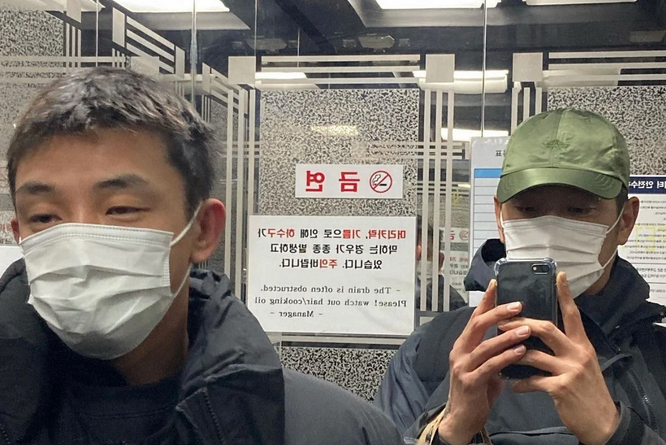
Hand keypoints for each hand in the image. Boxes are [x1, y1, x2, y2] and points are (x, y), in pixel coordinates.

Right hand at [437, 280, 528, 444]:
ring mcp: (462, 366)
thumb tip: (513, 336)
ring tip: (527, 328)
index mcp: (463, 345)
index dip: (486, 301)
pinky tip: (520, 352)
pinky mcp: (470, 382)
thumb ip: (494, 351)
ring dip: (507, 335)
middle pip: (477, 325)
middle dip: (498, 312)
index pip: (475, 317)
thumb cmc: (476, 392)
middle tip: (518, 305)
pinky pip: (490, 366)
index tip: (497, 283)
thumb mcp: (485, 366)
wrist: (462, 419)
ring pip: (485, 345)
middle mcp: (459, 352)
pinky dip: (505, 357)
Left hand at [498, 272, 619, 444]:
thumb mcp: (582, 364)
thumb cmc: (587, 390)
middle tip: (501, 321)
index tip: (558, 275)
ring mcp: (570, 370)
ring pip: (533, 354)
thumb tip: (539, 333)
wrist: (602, 422)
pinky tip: (513, 385)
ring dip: (512, 354)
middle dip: (520, 324)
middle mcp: (577, 353)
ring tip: (500, 355)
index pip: (572, 314)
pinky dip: (520, 383)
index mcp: (581, 344)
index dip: (565, 294)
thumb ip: (565, 348)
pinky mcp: (561, 388)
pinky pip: (533, 380)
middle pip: (546, 328)